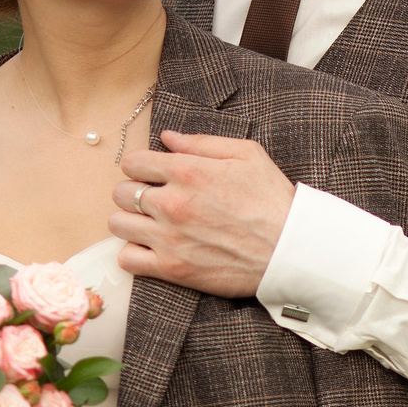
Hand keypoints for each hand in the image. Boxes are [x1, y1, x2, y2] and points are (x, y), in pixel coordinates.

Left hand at [110, 131, 294, 297]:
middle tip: (152, 200)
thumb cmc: (272, 200)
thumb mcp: (247, 155)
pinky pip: (127, 258)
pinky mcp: (172, 269)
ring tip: (149, 224)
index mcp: (188, 171)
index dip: (141, 166)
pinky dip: (134, 253)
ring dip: (130, 221)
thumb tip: (167, 137)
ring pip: (118, 224)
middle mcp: (172, 203)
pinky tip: (151, 248)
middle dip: (133, 192)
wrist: (290, 250)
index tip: (153, 175)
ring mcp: (169, 237)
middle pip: (120, 192)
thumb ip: (202, 142)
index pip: (133, 162)